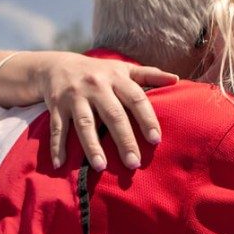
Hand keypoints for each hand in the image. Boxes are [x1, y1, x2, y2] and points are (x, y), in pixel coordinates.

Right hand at [31, 53, 176, 169]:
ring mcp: (74, 97)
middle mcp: (95, 86)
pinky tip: (61, 165)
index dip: (146, 118)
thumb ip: (149, 75)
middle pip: (112, 115)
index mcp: (116, 78)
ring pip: (84, 124)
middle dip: (124, 140)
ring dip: (92, 146)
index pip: (135, 98)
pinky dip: (57, 147)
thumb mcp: (122, 69)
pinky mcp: (56, 106)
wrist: (56, 66)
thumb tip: (177, 79)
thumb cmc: (98, 72)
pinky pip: (57, 129)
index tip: (156, 139)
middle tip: (134, 164)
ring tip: (101, 167)